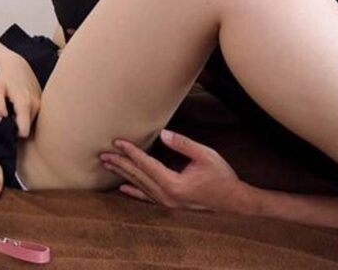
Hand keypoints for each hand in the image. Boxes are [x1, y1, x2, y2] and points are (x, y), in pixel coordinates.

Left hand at [0, 54, 41, 137]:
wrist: (15, 63)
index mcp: (24, 104)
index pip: (24, 131)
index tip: (7, 127)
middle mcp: (36, 104)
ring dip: (22, 118)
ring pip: (31, 120)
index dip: (15, 133)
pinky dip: (27, 111)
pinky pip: (35, 113)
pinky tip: (20, 102)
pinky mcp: (42, 99)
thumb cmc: (3, 77)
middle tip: (8, 114)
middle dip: (18, 125)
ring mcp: (41, 102)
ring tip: (13, 107)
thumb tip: (3, 121)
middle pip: (28, 127)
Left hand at [99, 129, 249, 212]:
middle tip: (102, 153)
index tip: (117, 141)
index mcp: (174, 184)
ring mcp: (167, 202)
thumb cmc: (222, 177)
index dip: (131, 152)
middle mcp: (167, 196)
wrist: (235, 202)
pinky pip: (147, 197)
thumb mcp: (206, 156)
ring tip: (108, 164)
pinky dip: (134, 191)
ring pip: (140, 186)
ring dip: (123, 174)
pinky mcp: (170, 204)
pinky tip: (123, 187)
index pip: (147, 165)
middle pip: (138, 176)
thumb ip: (183, 144)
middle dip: (120, 163)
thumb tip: (162, 134)